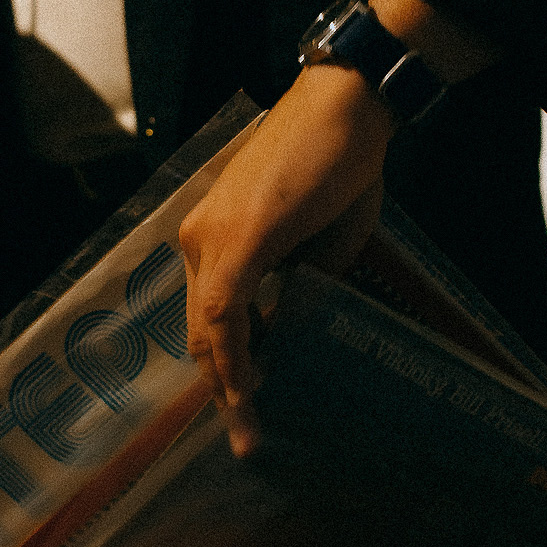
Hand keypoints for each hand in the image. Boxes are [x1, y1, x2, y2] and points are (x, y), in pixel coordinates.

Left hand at [179, 68, 391, 456]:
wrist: (347, 107)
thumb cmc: (337, 165)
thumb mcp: (319, 243)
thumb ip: (299, 286)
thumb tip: (294, 329)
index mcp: (213, 239)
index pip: (208, 318)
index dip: (223, 368)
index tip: (242, 412)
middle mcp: (199, 239)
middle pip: (200, 331)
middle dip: (221, 390)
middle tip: (246, 439)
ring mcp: (213, 237)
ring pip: (209, 327)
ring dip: (227, 384)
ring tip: (250, 430)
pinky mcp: (239, 238)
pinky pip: (226, 310)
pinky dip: (235, 354)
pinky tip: (249, 390)